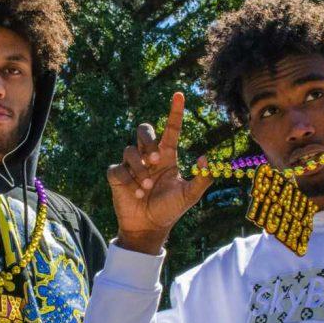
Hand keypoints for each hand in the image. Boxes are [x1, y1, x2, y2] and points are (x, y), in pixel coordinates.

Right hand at [107, 92, 211, 254]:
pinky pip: (118, 168)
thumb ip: (203, 178)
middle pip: (143, 129)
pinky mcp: (117, 175)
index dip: (175, 112)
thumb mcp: (190, 195)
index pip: (171, 129)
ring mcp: (131, 165)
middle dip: (146, 138)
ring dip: (139, 169)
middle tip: (154, 158)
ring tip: (145, 187)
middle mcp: (148, 156)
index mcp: (167, 156)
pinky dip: (128, 180)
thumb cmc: (170, 209)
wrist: (149, 227)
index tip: (179, 95)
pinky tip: (135, 193)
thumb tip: (206, 157)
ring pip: (129, 150)